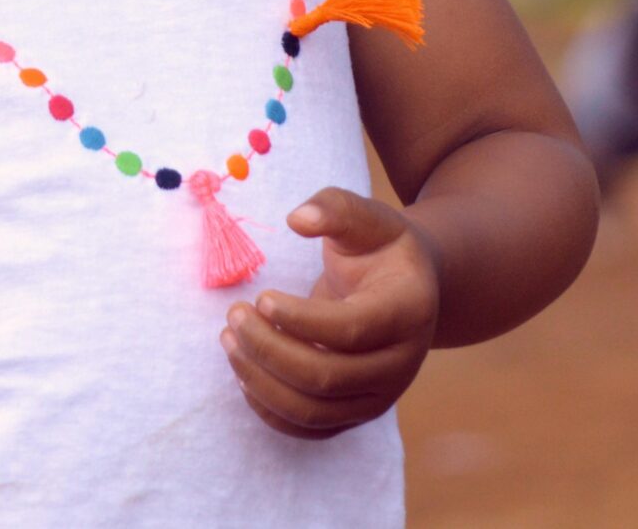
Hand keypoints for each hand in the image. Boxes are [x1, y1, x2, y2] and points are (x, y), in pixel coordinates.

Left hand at [219, 186, 439, 439]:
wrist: (408, 289)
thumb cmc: (381, 248)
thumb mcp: (368, 218)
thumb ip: (336, 209)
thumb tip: (298, 219)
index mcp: (408, 310)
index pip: (350, 330)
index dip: (300, 319)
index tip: (261, 297)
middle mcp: (401, 364)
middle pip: (326, 377)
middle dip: (269, 349)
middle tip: (233, 315)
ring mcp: (380, 396)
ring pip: (313, 411)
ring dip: (261, 380)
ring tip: (229, 339)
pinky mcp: (356, 413)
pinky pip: (309, 428)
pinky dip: (269, 409)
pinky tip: (245, 372)